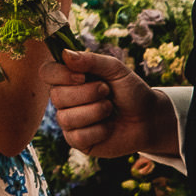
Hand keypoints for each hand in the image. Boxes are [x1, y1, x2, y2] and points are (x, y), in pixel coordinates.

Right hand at [42, 47, 174, 158]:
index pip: (47, 72)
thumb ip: (91, 60)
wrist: (148, 118)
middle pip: (56, 96)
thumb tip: (64, 54)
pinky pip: (78, 136)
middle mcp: (65, 99)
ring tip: (110, 108)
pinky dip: (100, 130)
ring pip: (67, 117)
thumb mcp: (115, 69)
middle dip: (88, 93)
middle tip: (107, 91)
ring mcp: (69, 121)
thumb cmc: (130, 91)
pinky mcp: (77, 141)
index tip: (82, 76)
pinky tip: (108, 127)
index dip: (61, 74)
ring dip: (96, 111)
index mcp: (69, 78)